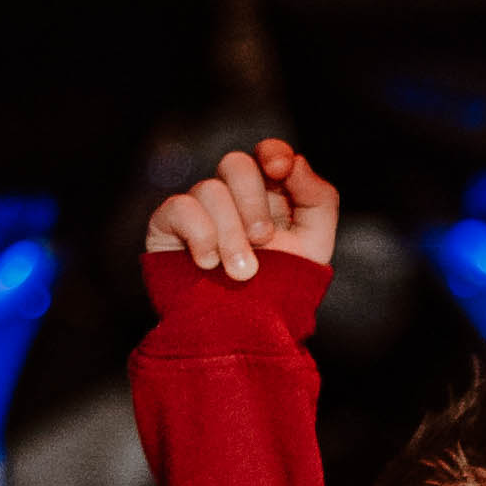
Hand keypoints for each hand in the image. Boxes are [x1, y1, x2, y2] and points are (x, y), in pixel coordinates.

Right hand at [146, 136, 340, 288]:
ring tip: (242, 273)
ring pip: (210, 190)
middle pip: (235, 163)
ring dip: (231, 235)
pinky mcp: (168, 225)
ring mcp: (199, 209)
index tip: (279, 170)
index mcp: (269, 195)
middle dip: (253, 202)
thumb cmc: (280, 289)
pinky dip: (201, 236)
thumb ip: (318, 197)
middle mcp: (232, 196)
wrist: (243, 333)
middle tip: (263, 240)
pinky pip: (180, 207)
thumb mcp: (315, 245)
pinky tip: (209, 264)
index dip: (272, 152)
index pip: (267, 153)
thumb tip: (292, 160)